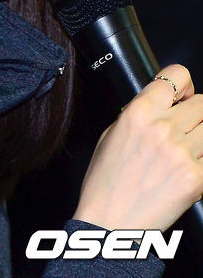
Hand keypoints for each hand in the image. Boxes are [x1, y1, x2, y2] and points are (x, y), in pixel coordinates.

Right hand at [74, 64, 202, 230]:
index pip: (177, 75)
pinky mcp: (197, 178)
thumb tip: (161, 104)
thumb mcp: (110, 135)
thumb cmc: (106, 182)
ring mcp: (182, 153)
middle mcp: (163, 128)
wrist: (110, 223)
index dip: (184, 86)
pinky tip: (188, 171)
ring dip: (202, 138)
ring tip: (187, 152)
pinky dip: (202, 162)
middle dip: (197, 114)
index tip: (183, 97)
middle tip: (187, 129)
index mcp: (138, 112)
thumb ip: (137, 114)